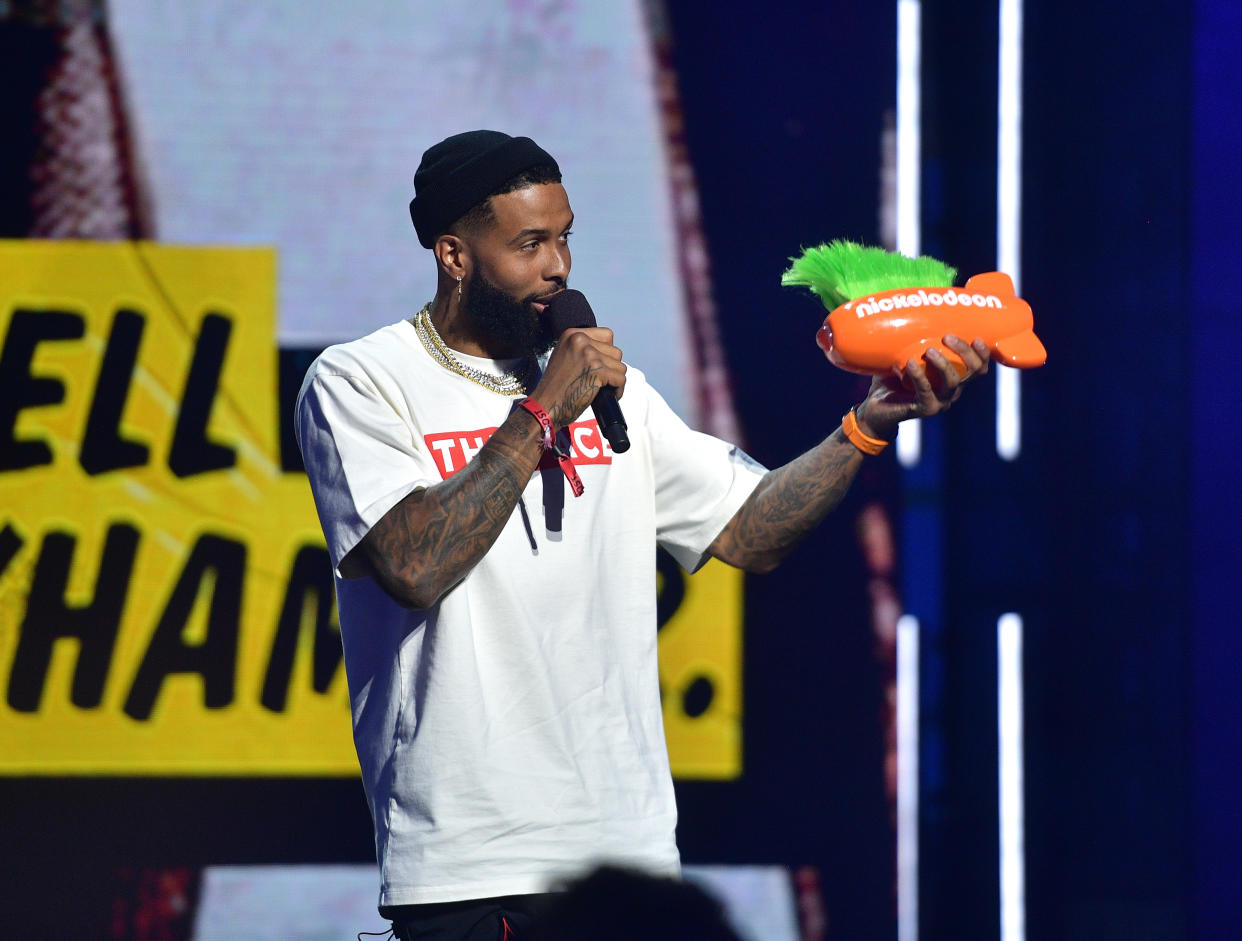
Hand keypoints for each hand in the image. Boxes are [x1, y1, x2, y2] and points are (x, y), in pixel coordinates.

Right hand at [530, 327, 626, 427]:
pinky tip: (608, 395)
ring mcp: (589, 355)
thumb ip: (581, 349)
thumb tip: (606, 351)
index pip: (607, 335)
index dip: (608, 353)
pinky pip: (620, 379)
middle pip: (616, 352)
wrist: (545, 405)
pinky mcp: (597, 371)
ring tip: (604, 389)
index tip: (602, 365)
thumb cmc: (554, 387)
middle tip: (602, 381)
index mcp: (572, 334)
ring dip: (615, 380)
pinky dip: (618, 390)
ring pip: (620, 366)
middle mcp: (580, 341)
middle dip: (612, 368)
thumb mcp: (564, 356)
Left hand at [856, 335, 989, 439]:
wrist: (876, 407)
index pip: (979, 366)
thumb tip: (915, 312)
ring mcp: (941, 401)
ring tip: (929, 350)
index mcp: (954, 377)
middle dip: (965, 351)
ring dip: (944, 363)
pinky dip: (919, 376)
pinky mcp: (925, 409)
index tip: (977, 337)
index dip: (983, 353)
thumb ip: (916, 339)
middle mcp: (952, 390)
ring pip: (953, 381)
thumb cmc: (893, 378)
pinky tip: (911, 363)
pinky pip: (926, 391)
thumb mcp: (907, 355)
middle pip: (974, 371)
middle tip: (948, 336)